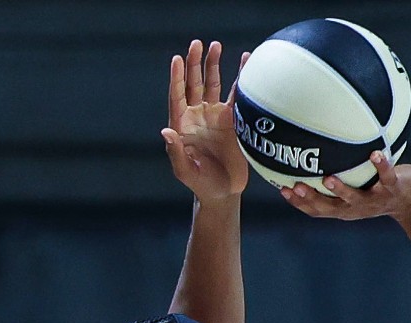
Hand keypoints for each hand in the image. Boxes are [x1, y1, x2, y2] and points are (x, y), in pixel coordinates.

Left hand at [161, 40, 247, 202]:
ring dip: (215, 65)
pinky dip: (240, 80)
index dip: (178, 77)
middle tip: (198, 43)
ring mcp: (215, 116)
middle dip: (196, 63)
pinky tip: (245, 64)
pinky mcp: (233, 120)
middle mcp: (197, 115)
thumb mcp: (184, 171)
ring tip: (217, 45)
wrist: (223, 192)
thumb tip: (166, 131)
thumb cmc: (200, 184)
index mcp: (182, 124)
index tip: (177, 59)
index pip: (178, 95)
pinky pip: (236, 96)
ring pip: (214, 85)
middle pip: (195, 83)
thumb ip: (175, 151)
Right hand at [280, 152, 410, 221]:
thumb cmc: (378, 189)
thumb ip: (336, 176)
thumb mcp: (354, 187)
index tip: (283, 189)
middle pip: (331, 208)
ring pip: (356, 197)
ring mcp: (376, 199)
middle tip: (297, 187)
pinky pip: (387, 177)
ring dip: (341, 189)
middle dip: (313, 199)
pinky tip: (375, 154)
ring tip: (328, 178)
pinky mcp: (394, 189)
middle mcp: (358, 207)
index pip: (318, 210)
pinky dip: (381, 166)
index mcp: (345, 208)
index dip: (300, 203)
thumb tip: (311, 150)